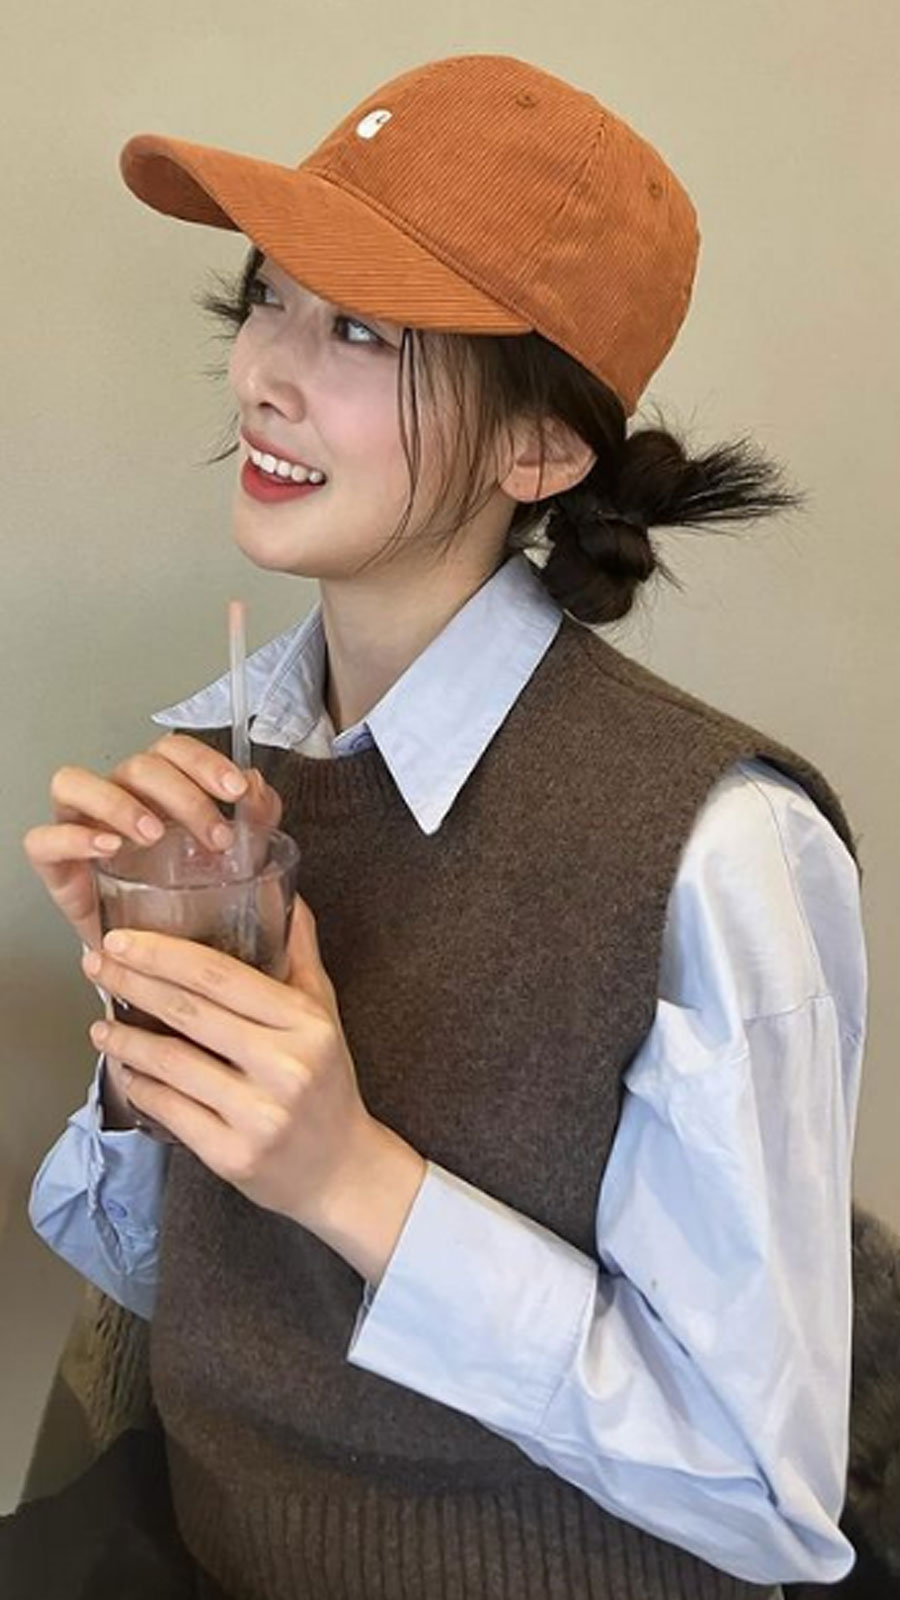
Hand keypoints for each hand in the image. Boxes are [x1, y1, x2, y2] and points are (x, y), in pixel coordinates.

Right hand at [22, 733, 282, 950]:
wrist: (153, 953)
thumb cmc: (185, 897)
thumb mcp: (229, 861)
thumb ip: (252, 822)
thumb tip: (260, 789)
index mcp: (159, 788)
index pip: (174, 751)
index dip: (204, 762)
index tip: (236, 791)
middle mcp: (117, 796)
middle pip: (137, 765)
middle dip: (181, 795)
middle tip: (215, 836)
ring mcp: (79, 824)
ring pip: (75, 783)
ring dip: (118, 803)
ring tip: (154, 835)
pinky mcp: (55, 862)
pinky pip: (45, 839)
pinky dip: (75, 838)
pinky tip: (108, 848)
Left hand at [81, 893, 426, 1259]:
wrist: (344, 1170)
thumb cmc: (327, 1084)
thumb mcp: (324, 1014)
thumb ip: (300, 954)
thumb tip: (285, 894)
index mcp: (305, 1023)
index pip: (221, 975)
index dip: (163, 954)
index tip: (122, 939)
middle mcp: (285, 1066)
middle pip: (189, 1012)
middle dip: (132, 984)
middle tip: (96, 967)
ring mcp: (258, 1114)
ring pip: (172, 1064)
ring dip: (126, 1042)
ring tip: (102, 1026)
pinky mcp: (234, 1155)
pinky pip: (171, 1110)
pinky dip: (141, 1087)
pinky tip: (126, 1072)